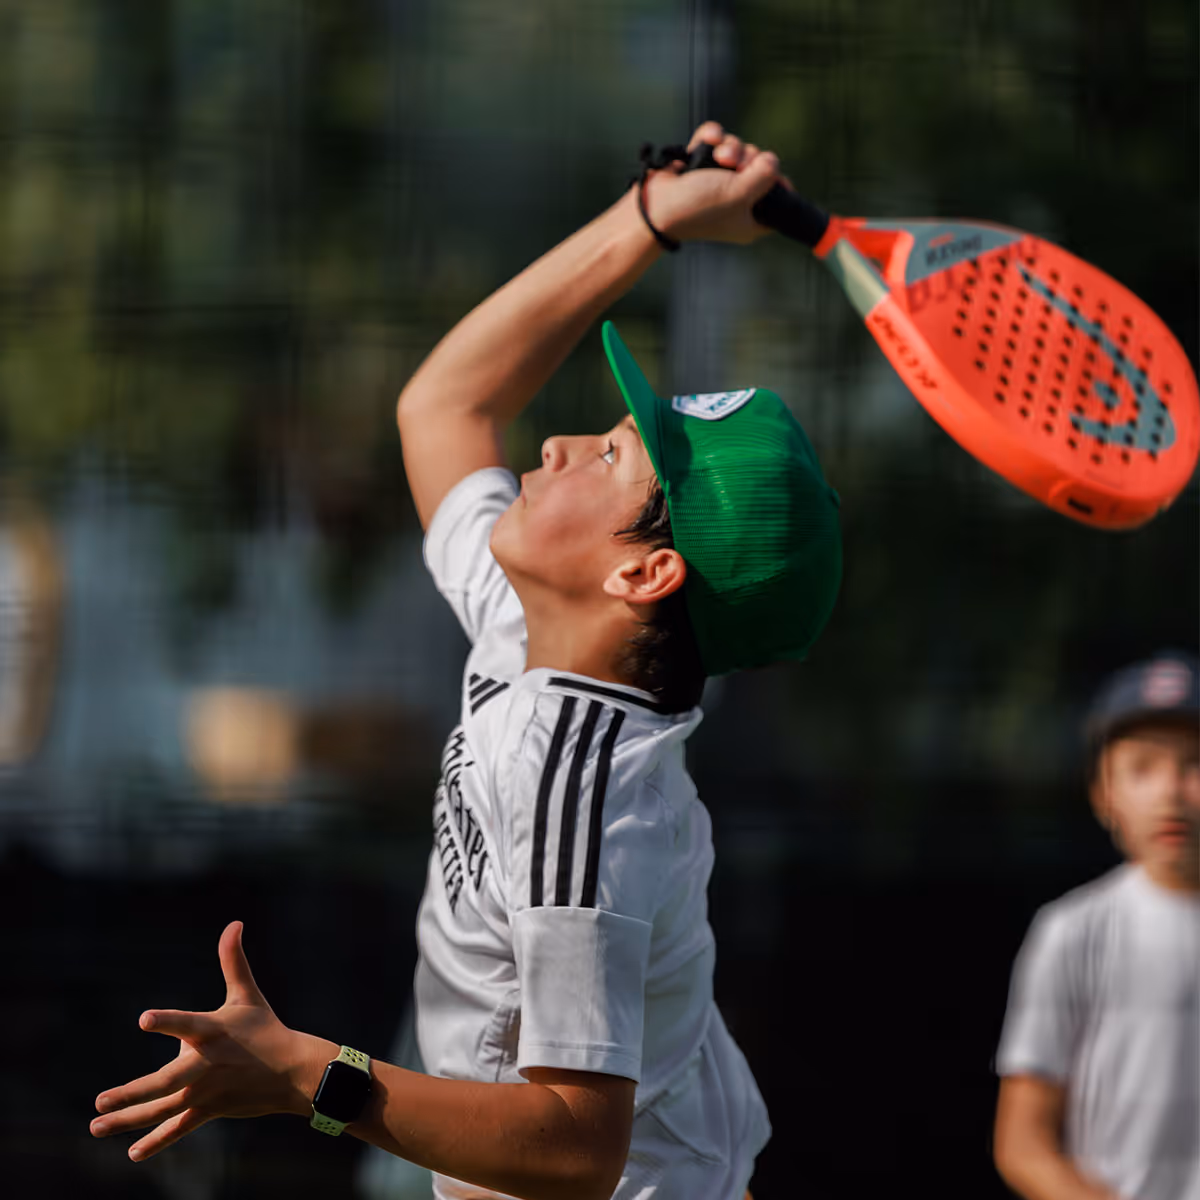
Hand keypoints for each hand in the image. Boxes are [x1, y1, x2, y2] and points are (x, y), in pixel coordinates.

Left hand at [90, 921, 332, 1160]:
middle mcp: (206, 1064)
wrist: (292, 1071)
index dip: (167, 1021)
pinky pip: (179, 1127)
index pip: (186, 1023)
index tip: (143, 1018)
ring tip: (95, 1125)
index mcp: (213, 1031)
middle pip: (166, 1081)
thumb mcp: (247, 994)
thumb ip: (233, 961)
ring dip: (129, 1119)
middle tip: (101, 1099)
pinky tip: (132, 1152)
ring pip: (163, 1108)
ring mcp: (206, 1091)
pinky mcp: (209, 1110)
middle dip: (134, 1092)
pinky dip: (157, 1140)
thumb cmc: (266, 1028)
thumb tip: (234, 922)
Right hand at [640, 121, 786, 245]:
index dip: (779, 184)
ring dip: (729, 147)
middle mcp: (736, 200)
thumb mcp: (741, 194)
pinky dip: (711, 137)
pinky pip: (715, 141)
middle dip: (748, 158)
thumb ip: (765, 175)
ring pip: (737, 149)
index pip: (779, 200)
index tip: (769, 176)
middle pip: (759, 166)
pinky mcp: (700, 165)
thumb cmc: (698, 207)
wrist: (656, 206)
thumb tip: (771, 159)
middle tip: (735, 167)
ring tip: (717, 156)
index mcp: (750, 219)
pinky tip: (706, 140)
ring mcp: (717, 182)